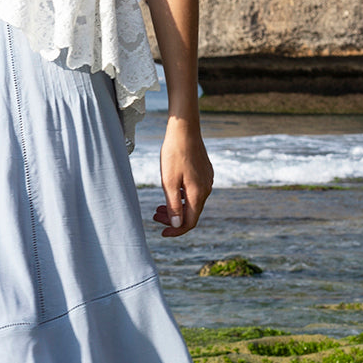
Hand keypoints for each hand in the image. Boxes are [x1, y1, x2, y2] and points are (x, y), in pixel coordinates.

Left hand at [152, 118, 213, 236]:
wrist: (184, 129)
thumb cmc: (174, 154)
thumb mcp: (169, 182)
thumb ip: (173, 205)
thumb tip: (177, 225)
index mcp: (198, 194)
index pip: (189, 222)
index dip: (175, 231)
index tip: (162, 233)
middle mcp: (206, 189)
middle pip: (191, 213)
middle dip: (173, 218)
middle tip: (154, 215)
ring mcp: (207, 180)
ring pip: (192, 202)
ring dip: (177, 207)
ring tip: (159, 206)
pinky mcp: (205, 172)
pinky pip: (194, 191)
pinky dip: (182, 196)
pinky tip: (172, 191)